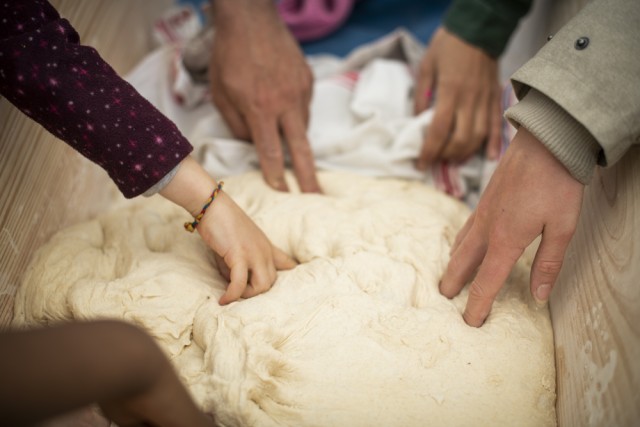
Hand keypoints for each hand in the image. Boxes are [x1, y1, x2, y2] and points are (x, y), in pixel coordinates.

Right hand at [160, 157, 296, 304]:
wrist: (212, 204)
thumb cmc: (220, 222)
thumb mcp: (236, 244)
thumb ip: (238, 263)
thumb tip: (233, 283)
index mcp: (266, 245)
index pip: (287, 263)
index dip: (286, 277)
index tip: (278, 288)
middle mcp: (265, 250)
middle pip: (273, 281)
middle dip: (256, 292)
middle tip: (238, 292)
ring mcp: (254, 253)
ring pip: (263, 285)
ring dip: (246, 295)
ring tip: (231, 296)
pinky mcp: (239, 255)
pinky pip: (240, 283)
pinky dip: (232, 295)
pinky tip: (223, 300)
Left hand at [209, 0, 319, 192]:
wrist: (250, 19)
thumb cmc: (228, 56)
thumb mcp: (221, 94)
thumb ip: (237, 125)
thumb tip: (254, 145)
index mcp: (260, 109)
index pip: (271, 153)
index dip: (276, 177)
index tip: (283, 195)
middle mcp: (285, 103)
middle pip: (301, 149)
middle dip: (308, 177)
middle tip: (316, 197)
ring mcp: (301, 91)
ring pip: (302, 126)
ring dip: (294, 137)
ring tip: (283, 132)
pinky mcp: (308, 80)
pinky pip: (304, 107)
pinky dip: (295, 113)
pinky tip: (283, 105)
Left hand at [414, 27, 501, 167]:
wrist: (478, 27)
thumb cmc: (448, 45)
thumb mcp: (426, 66)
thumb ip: (422, 95)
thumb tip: (417, 121)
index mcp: (450, 91)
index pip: (439, 130)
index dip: (429, 151)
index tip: (421, 163)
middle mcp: (470, 100)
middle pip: (460, 139)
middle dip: (446, 155)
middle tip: (435, 160)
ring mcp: (486, 100)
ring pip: (479, 136)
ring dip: (466, 153)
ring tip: (453, 159)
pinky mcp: (496, 97)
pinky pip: (497, 124)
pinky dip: (494, 143)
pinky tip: (489, 157)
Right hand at [439, 128, 584, 325]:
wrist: (546, 141)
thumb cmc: (558, 183)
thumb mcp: (563, 227)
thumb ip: (548, 264)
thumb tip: (537, 296)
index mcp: (504, 240)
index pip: (485, 283)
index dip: (476, 307)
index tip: (471, 324)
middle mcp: (486, 229)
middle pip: (461, 265)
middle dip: (452, 287)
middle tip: (446, 303)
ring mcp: (482, 213)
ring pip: (458, 245)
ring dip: (452, 266)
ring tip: (449, 278)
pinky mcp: (484, 200)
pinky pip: (464, 229)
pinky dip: (458, 245)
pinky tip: (463, 245)